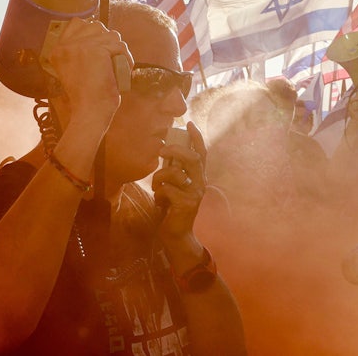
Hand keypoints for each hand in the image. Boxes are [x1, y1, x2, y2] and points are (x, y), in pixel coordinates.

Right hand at [45, 17, 131, 130]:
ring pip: (111, 35)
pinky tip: (124, 71)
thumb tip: (96, 30)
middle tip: (111, 60)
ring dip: (119, 50)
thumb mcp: (73, 71)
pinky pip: (120, 46)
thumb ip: (77, 52)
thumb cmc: (86, 96)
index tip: (101, 48)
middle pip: (96, 26)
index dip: (93, 32)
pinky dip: (127, 59)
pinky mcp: (96, 50)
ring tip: (118, 66)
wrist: (89, 112)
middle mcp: (66, 46)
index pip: (77, 23)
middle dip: (108, 40)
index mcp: (57, 50)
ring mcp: (80, 46)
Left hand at [153, 122, 206, 243]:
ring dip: (159, 177)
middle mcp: (200, 184)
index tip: (189, 123)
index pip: (201, 153)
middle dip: (175, 150)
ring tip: (156, 187)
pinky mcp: (186, 204)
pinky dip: (158, 193)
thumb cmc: (172, 207)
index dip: (196, 138)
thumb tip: (165, 150)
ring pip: (175, 173)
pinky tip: (160, 202)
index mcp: (198, 177)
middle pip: (192, 158)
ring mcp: (195, 194)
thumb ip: (174, 170)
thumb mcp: (175, 186)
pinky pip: (166, 189)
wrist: (176, 234)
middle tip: (161, 150)